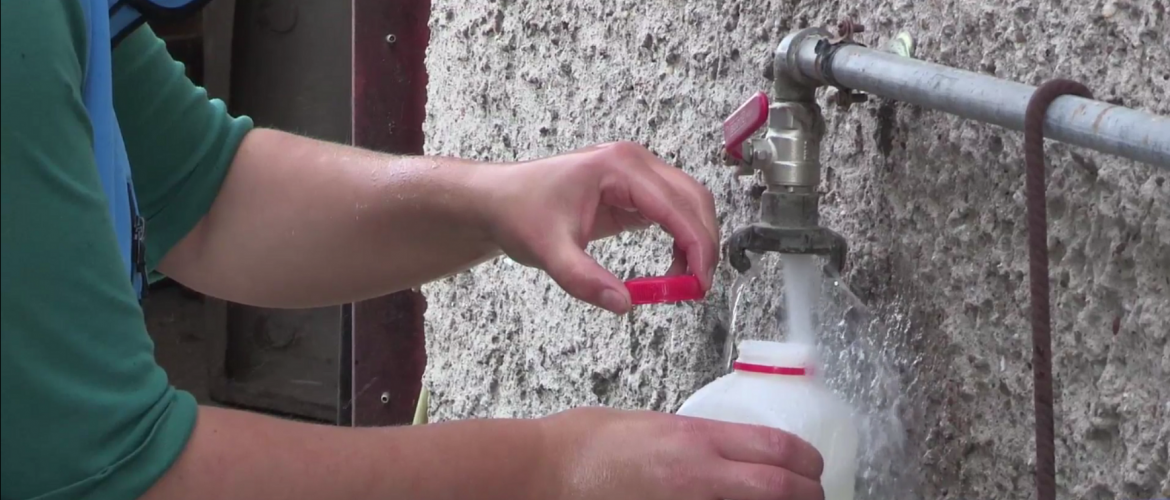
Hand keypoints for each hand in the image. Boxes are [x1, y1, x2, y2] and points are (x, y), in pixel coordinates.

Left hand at [483, 141, 719, 313]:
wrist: (499, 201)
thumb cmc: (520, 213)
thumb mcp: (549, 252)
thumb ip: (585, 280)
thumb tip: (624, 304)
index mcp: (619, 167)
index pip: (676, 206)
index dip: (697, 246)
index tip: (699, 283)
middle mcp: (634, 162)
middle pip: (693, 199)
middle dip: (704, 244)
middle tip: (698, 288)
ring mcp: (636, 172)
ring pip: (689, 203)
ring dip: (696, 240)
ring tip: (685, 282)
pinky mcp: (633, 189)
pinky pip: (672, 211)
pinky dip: (681, 238)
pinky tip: (673, 268)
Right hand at [533, 408, 824, 499]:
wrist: (543, 474)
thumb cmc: (583, 444)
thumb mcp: (650, 423)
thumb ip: (694, 438)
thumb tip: (724, 451)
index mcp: (695, 439)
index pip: (776, 448)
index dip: (807, 458)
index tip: (812, 463)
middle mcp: (700, 478)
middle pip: (783, 490)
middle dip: (808, 493)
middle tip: (813, 494)